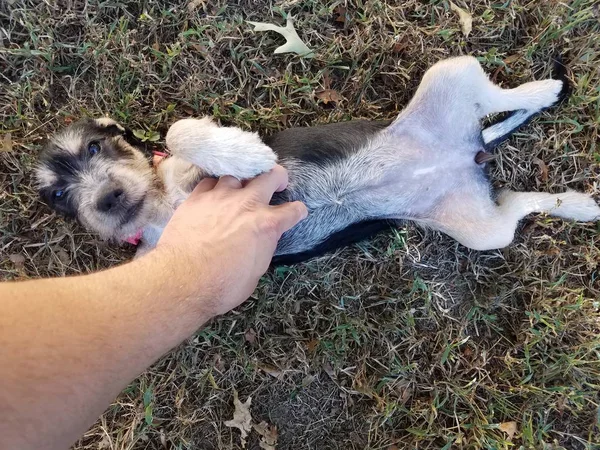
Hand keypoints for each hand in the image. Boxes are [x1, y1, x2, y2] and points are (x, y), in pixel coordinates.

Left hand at [152, 165, 306, 316]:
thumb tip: (259, 241)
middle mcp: (247, 204)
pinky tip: (212, 196)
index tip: (296, 213)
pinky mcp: (196, 198)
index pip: (293, 211)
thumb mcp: (256, 271)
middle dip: (277, 178)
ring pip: (236, 176)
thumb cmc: (223, 285)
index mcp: (267, 225)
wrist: (183, 280)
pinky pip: (209, 182)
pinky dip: (214, 187)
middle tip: (276, 183)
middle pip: (269, 176)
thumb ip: (261, 248)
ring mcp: (220, 197)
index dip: (297, 212)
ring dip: (241, 183)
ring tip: (238, 191)